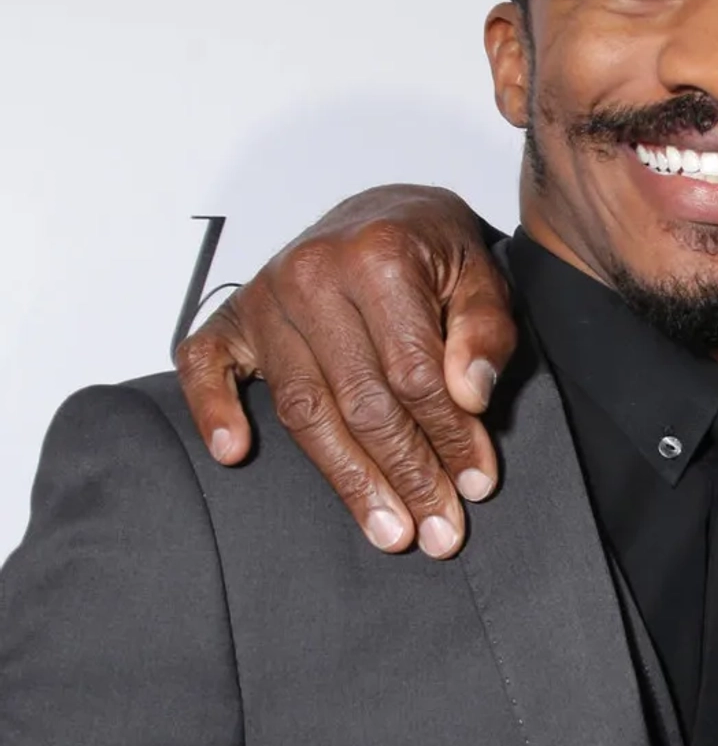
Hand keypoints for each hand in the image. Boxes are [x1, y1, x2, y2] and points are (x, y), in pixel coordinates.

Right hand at [174, 186, 516, 557]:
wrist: (384, 213)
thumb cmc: (432, 252)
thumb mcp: (483, 279)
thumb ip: (485, 333)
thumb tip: (469, 395)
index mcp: (378, 257)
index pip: (415, 374)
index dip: (449, 437)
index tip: (476, 484)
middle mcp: (313, 273)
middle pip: (360, 401)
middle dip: (406, 475)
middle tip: (439, 532)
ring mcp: (265, 297)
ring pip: (303, 407)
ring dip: (347, 479)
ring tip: (388, 531)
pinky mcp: (232, 318)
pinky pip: (204, 365)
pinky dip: (213, 410)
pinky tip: (234, 453)